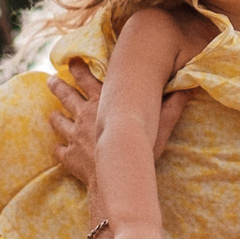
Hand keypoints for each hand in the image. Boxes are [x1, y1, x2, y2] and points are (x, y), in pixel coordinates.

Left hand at [48, 61, 187, 190]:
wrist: (116, 177)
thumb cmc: (139, 150)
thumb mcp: (160, 126)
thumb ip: (172, 107)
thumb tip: (189, 88)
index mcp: (102, 103)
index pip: (86, 78)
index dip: (77, 68)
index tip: (71, 60)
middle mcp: (84, 115)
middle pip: (65, 95)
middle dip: (57, 86)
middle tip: (51, 80)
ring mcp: (74, 136)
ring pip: (57, 120)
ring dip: (53, 116)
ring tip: (51, 113)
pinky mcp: (69, 156)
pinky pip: (59, 150)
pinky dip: (58, 148)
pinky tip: (58, 148)